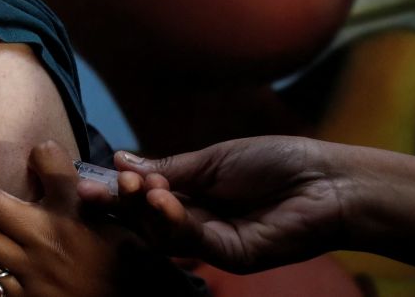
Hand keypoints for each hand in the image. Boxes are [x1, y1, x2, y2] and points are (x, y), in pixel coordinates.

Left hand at [0, 141, 127, 296]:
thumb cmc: (128, 268)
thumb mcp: (124, 224)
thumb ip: (98, 195)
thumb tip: (67, 164)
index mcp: (76, 215)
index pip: (50, 162)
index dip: (41, 151)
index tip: (35, 150)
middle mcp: (48, 238)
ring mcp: (30, 271)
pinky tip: (1, 257)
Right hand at [84, 136, 352, 273]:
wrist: (327, 180)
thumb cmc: (278, 162)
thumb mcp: (214, 158)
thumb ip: (168, 167)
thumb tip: (121, 162)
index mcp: (192, 195)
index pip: (143, 197)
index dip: (116, 192)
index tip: (87, 181)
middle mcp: (197, 222)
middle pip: (145, 220)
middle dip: (122, 204)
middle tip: (107, 187)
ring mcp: (213, 242)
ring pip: (162, 235)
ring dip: (144, 211)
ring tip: (139, 187)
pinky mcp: (231, 256)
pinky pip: (192, 242)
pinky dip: (173, 221)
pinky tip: (164, 198)